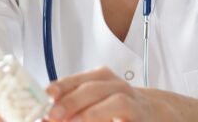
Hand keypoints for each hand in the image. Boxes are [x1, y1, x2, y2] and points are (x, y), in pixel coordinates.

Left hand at [46, 67, 169, 121]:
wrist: (153, 113)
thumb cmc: (116, 108)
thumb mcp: (93, 101)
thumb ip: (71, 105)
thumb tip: (44, 117)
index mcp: (102, 79)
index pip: (79, 80)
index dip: (62, 86)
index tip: (46, 95)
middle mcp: (118, 87)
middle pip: (95, 89)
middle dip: (73, 101)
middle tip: (54, 114)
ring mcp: (133, 102)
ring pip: (116, 102)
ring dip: (92, 113)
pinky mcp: (140, 117)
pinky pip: (127, 117)